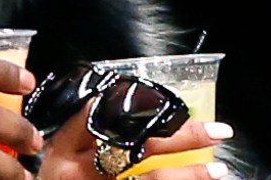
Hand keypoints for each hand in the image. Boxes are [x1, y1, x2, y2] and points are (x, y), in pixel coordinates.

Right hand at [38, 104, 232, 179]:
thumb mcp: (50, 157)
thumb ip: (73, 134)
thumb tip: (103, 102)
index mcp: (61, 151)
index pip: (96, 118)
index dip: (130, 106)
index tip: (161, 97)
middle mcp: (81, 171)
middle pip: (137, 147)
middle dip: (180, 136)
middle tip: (217, 131)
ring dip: (189, 174)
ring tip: (220, 169)